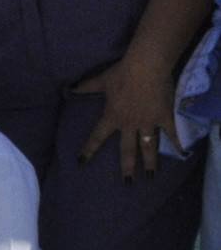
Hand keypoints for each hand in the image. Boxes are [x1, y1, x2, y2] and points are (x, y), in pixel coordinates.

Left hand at [73, 53, 178, 179]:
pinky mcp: (164, 116)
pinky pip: (171, 133)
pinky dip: (177, 143)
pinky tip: (181, 154)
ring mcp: (147, 122)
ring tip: (151, 176)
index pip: (97, 137)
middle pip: (127, 150)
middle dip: (127, 167)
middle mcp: (129, 124)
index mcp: (112, 117)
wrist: (146, 67)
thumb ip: (86, 87)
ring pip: (148, 147)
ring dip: (150, 163)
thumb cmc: (122, 73)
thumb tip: (69, 88)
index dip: (88, 150)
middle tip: (128, 182)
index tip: (81, 163)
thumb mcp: (101, 81)